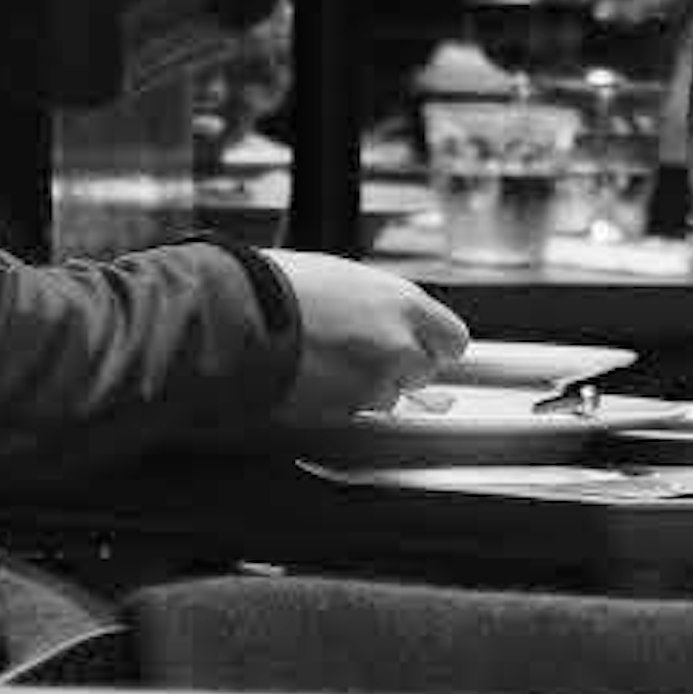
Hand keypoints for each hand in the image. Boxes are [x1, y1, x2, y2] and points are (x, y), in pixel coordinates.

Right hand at [270, 251, 467, 427]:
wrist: (239, 312)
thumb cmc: (285, 285)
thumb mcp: (348, 281)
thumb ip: (385, 308)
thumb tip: (404, 330)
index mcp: (405, 303)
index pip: (453, 340)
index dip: (433, 345)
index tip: (418, 346)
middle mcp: (399, 345)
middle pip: (423, 371)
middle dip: (400, 367)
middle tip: (361, 351)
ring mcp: (374, 382)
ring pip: (388, 396)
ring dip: (366, 386)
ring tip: (327, 361)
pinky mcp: (345, 411)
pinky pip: (355, 412)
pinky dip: (339, 401)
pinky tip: (313, 376)